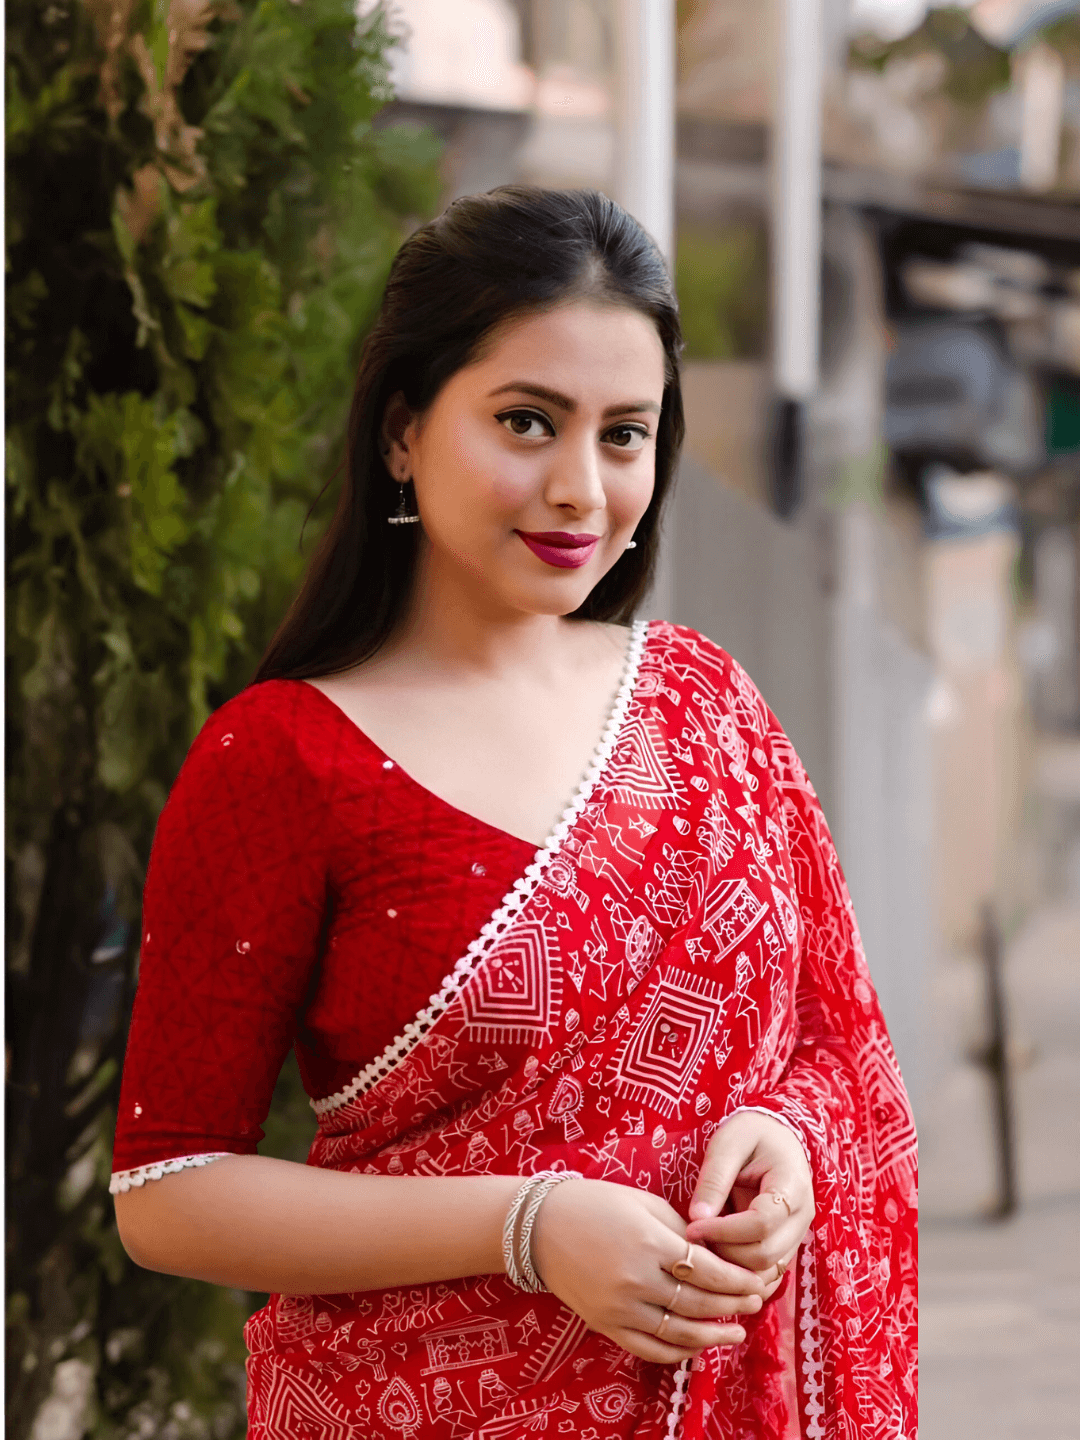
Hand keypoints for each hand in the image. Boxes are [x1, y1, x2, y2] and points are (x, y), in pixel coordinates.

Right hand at [531, 1178, 767, 1363]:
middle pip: (698, 1303)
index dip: (737, 1281)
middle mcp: (636, 1279)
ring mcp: (619, 1307)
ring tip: (736, 1332)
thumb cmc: (594, 1204)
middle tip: (755, 1303)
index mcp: (648, 1241)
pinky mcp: (606, 1325)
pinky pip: (650, 1349)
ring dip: (713, 1336)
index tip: (756, 1282)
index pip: (706, 1270)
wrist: (539, 1226)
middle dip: (733, 1306)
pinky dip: (678, 1352)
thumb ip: (680, 1229)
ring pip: (679, 1333)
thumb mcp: (642, 1202)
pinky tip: (697, 1345)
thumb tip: (717, 1254)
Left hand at [685, 1112, 814, 1298]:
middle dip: (724, 1253)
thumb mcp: (728, 1144)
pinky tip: (717, 1258)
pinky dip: (742, 1275)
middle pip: (765, 1255)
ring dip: (731, 1268)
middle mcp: (802, 1217)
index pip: (762, 1223)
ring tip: (704, 1246)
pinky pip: (768, 1275)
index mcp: (792, 1185)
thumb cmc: (751, 1134)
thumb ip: (714, 1180)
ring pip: (767, 1272)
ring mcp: (797, 1236)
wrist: (777, 1137)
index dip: (724, 1231)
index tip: (692, 1227)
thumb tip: (698, 1219)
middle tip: (693, 1237)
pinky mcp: (786, 1247)